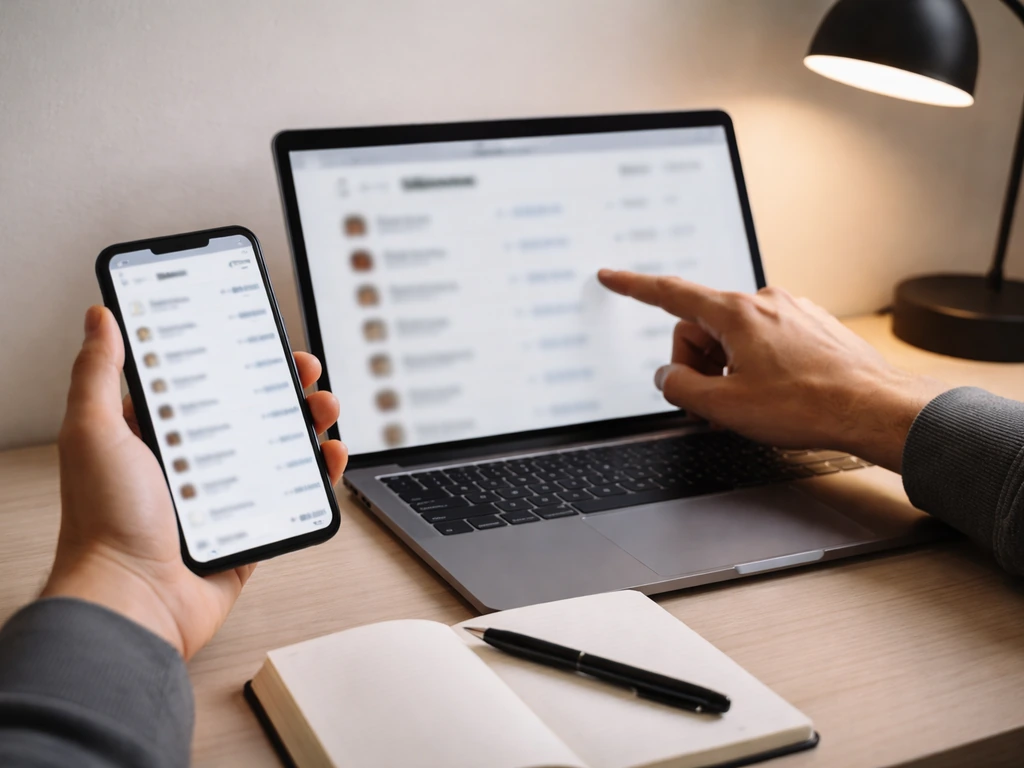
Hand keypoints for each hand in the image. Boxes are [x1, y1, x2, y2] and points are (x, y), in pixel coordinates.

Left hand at [42, 306, 348, 658]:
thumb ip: (97, 373)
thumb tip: (100, 318)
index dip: (232, 355)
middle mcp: (190, 462)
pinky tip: (329, 455)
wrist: (133, 603)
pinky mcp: (250, 528)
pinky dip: (318, 474)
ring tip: (325, 407)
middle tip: (302, 368)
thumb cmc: (103, 523)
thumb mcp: (93, 432)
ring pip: (277, 448)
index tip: (258, 333)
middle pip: (248, 410)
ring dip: (308, 422)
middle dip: (281, 384)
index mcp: (153, 435)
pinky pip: (293, 495)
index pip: (200, 381)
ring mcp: (223, 496)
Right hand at [597, 270, 947, 471]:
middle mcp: (763, 302)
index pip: (671, 294)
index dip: (634, 287)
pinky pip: (766, 340)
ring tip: (753, 403)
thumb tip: (667, 377)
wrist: (875, 409)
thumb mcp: (725, 407)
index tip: (612, 277)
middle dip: (700, 365)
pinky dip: (758, 366)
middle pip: (702, 328)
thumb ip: (681, 389)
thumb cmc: (808, 406)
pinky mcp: (811, 325)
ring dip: (731, 370)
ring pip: (735, 338)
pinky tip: (778, 393)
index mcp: (736, 314)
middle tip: (715, 403)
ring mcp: (791, 311)